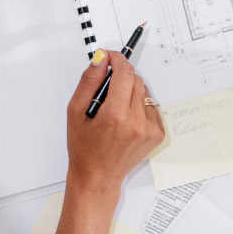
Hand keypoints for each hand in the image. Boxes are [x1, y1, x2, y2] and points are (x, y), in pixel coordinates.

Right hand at [66, 48, 165, 188]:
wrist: (97, 176)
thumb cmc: (83, 146)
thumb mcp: (75, 111)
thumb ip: (89, 81)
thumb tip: (101, 57)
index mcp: (115, 116)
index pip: (125, 73)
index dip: (117, 60)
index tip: (109, 57)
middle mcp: (136, 122)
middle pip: (135, 80)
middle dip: (121, 77)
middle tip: (106, 89)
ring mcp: (149, 129)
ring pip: (144, 92)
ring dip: (130, 91)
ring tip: (115, 108)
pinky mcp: (157, 134)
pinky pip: (150, 106)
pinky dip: (138, 106)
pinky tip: (125, 120)